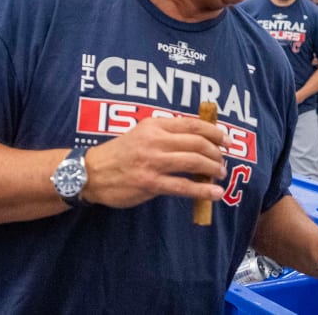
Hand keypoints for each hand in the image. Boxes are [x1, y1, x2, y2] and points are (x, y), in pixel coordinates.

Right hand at [80, 116, 225, 208]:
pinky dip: (203, 190)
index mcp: (154, 125)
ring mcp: (153, 162)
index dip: (214, 132)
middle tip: (222, 162)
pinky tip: (214, 194)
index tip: (226, 140)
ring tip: (220, 175)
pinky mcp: (150, 183)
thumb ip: (165, 134)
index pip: (192, 125)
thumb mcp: (141, 133)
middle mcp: (155, 140)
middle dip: (215, 153)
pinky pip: (183, 186)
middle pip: (197, 143)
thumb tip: (196, 141)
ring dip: (212, 169)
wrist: (91, 173)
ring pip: (193, 162)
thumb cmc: (119, 154)